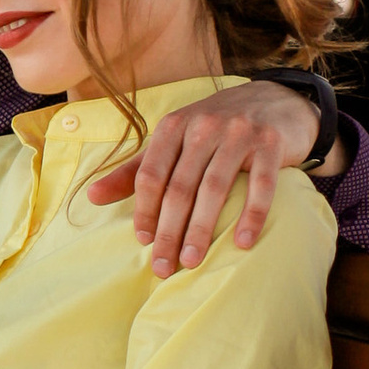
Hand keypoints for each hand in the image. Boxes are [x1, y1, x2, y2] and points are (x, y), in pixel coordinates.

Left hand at [87, 76, 320, 276]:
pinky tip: (242, 244)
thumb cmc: (216, 129)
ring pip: (214, 188)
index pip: (151, 174)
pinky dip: (251, 216)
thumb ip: (135, 171)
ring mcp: (239, 133)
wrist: (276, 101)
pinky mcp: (272, 144)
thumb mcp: (174, 141)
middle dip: (169, 231)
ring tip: (192, 261)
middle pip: (179, 186)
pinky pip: (261, 186)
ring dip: (201, 229)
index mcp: (174, 126)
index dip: (144, 210)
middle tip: (164, 267)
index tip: (144, 242)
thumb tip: (91, 197)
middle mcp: (204, 126)